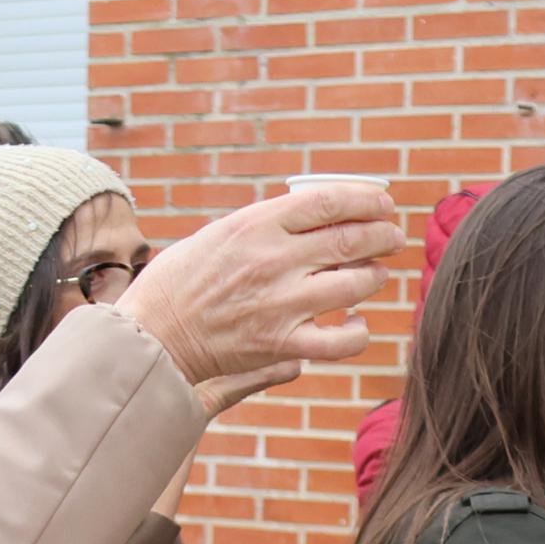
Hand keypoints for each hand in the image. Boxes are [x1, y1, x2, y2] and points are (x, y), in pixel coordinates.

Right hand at [123, 180, 397, 411]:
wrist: (152, 337)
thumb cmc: (181, 282)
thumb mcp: (219, 233)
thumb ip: (268, 225)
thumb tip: (320, 218)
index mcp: (255, 224)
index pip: (329, 200)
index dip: (367, 199)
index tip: (382, 203)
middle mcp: (274, 260)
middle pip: (352, 238)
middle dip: (383, 234)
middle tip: (392, 236)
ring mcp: (282, 304)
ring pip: (357, 282)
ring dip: (374, 275)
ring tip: (374, 273)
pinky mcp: (282, 344)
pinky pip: (343, 340)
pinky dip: (359, 330)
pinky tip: (355, 324)